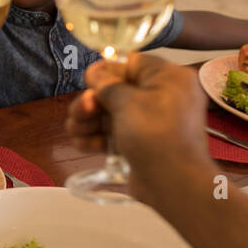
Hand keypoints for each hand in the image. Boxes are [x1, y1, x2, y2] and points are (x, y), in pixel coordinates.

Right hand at [65, 52, 214, 196]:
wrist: (173, 184)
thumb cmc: (154, 135)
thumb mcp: (127, 102)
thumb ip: (107, 84)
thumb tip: (95, 71)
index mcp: (168, 78)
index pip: (133, 64)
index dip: (107, 71)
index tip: (88, 81)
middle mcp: (162, 97)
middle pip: (117, 90)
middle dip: (92, 101)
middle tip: (80, 112)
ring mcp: (151, 122)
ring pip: (112, 113)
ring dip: (89, 120)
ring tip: (74, 130)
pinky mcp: (141, 143)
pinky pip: (116, 133)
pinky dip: (98, 137)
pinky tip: (81, 143)